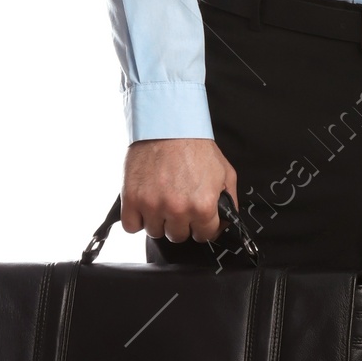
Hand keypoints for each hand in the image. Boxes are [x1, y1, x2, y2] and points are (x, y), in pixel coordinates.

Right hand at [122, 138, 237, 242]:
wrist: (167, 124)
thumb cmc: (194, 145)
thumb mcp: (224, 172)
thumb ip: (229, 200)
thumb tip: (227, 220)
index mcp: (203, 205)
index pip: (204, 235)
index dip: (202, 226)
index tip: (197, 218)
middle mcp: (177, 209)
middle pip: (178, 236)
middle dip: (180, 223)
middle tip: (178, 204)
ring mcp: (152, 205)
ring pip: (155, 232)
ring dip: (158, 221)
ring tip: (161, 201)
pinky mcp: (131, 199)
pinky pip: (132, 227)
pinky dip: (137, 219)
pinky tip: (144, 206)